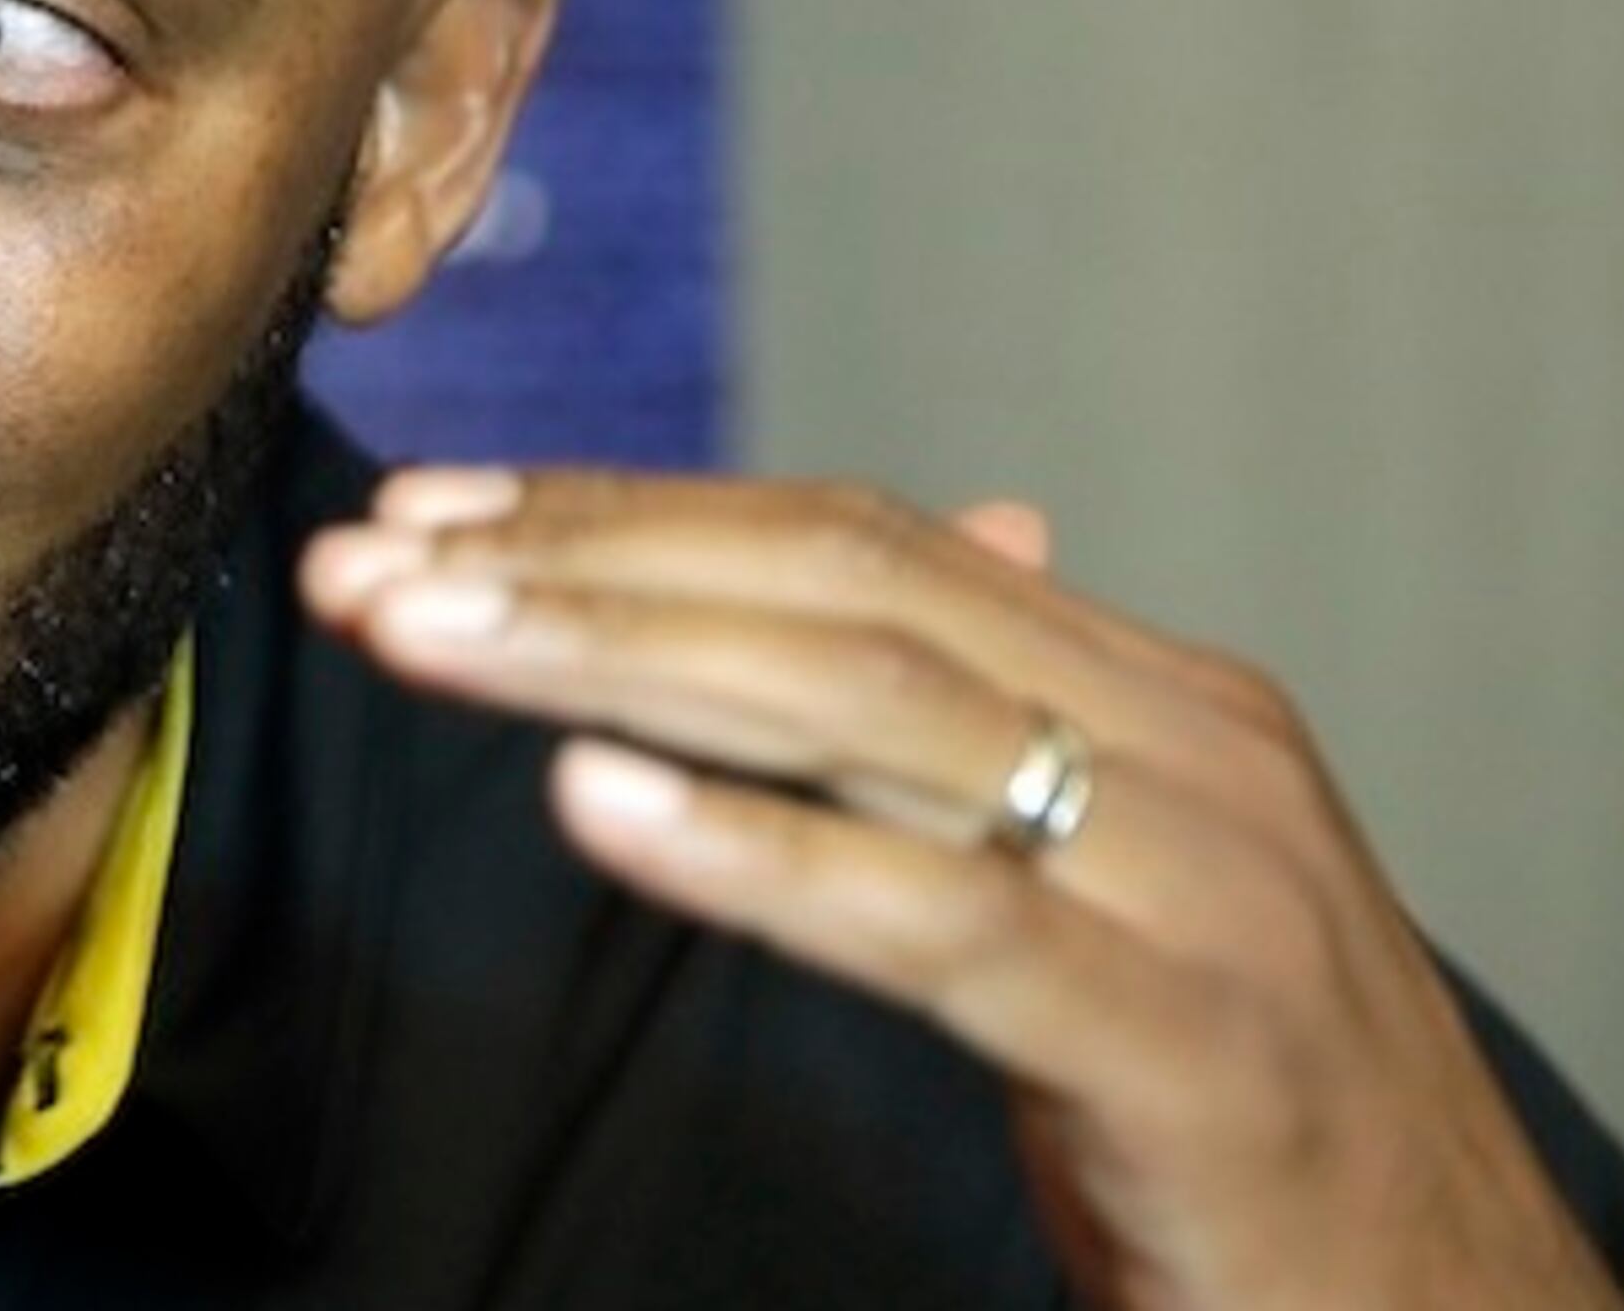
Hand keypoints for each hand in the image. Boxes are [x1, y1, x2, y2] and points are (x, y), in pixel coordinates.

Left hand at [300, 469, 1623, 1310]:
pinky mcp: (1194, 1054)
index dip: (630, 512)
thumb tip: (960, 532)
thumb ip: (1011, 732)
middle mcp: (1189, 753)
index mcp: (1160, 697)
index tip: (433, 506)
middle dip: (577, 565)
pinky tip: (591, 808)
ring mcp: (1205, 893)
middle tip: (366, 562)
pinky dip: (758, 854)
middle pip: (835, 597)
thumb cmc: (1257, 1116)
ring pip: (867, 716)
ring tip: (422, 636)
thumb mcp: (1126, 889)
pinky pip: (945, 924)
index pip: (855, 543)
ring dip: (610, 663)